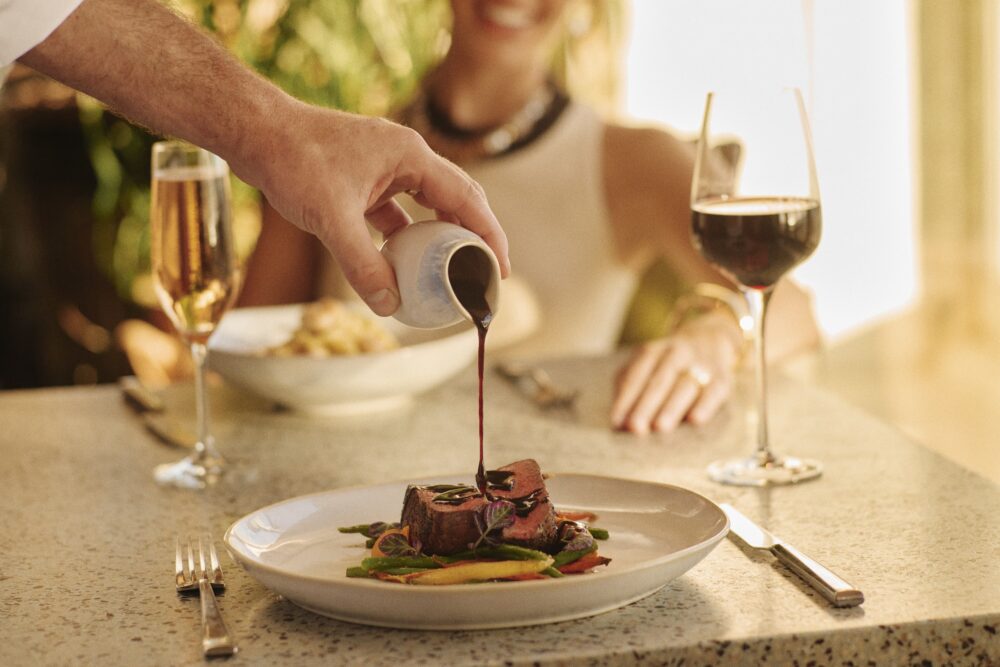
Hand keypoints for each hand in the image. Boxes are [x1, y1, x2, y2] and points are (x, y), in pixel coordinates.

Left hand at [235, 103, 509, 315]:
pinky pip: (397, 211)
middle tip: (484, 272)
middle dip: (473, 236)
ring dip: (439, 237)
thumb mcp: (332, 218)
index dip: (489, 234)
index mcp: (411, 156)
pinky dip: (405, 236)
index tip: (500, 267)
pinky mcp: (364, 179)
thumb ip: (362, 263)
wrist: (256, 132)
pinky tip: (402, 262)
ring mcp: (384, 167)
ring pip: (426, 206)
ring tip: (450, 271)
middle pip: (455, 199)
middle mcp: (405, 157)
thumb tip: (389, 305)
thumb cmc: (294, 160)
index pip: (467, 198)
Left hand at [610, 311, 741, 433]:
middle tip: (635, 428)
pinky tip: (695, 420)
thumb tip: (619, 422)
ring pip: (685, 386)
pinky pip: (713, 391)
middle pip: (659, 381)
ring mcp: (700, 363)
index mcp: (652, 352)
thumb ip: (629, 388)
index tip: (617, 423)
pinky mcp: (722, 377)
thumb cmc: (666, 364)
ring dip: (671, 408)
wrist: (708, 338)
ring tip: (660, 428)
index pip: (636, 376)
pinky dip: (705, 405)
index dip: (626, 399)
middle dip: (646, 406)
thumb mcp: (645, 366)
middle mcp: (676, 353)